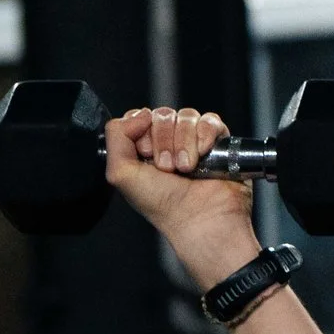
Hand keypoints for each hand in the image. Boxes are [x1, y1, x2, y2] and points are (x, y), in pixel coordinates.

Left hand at [107, 106, 261, 286]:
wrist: (200, 218)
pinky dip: (204, 135)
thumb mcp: (120, 174)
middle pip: (162, 115)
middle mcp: (167, 145)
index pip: (138, 117)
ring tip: (185, 168)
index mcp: (143, 151)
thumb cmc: (163, 205)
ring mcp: (193, 142)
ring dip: (183, 142)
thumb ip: (115, 137)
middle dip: (163, 141)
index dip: (141, 131)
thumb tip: (140, 114)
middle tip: (167, 168)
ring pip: (185, 116)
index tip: (146, 155)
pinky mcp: (217, 141)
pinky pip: (209, 120)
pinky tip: (204, 156)